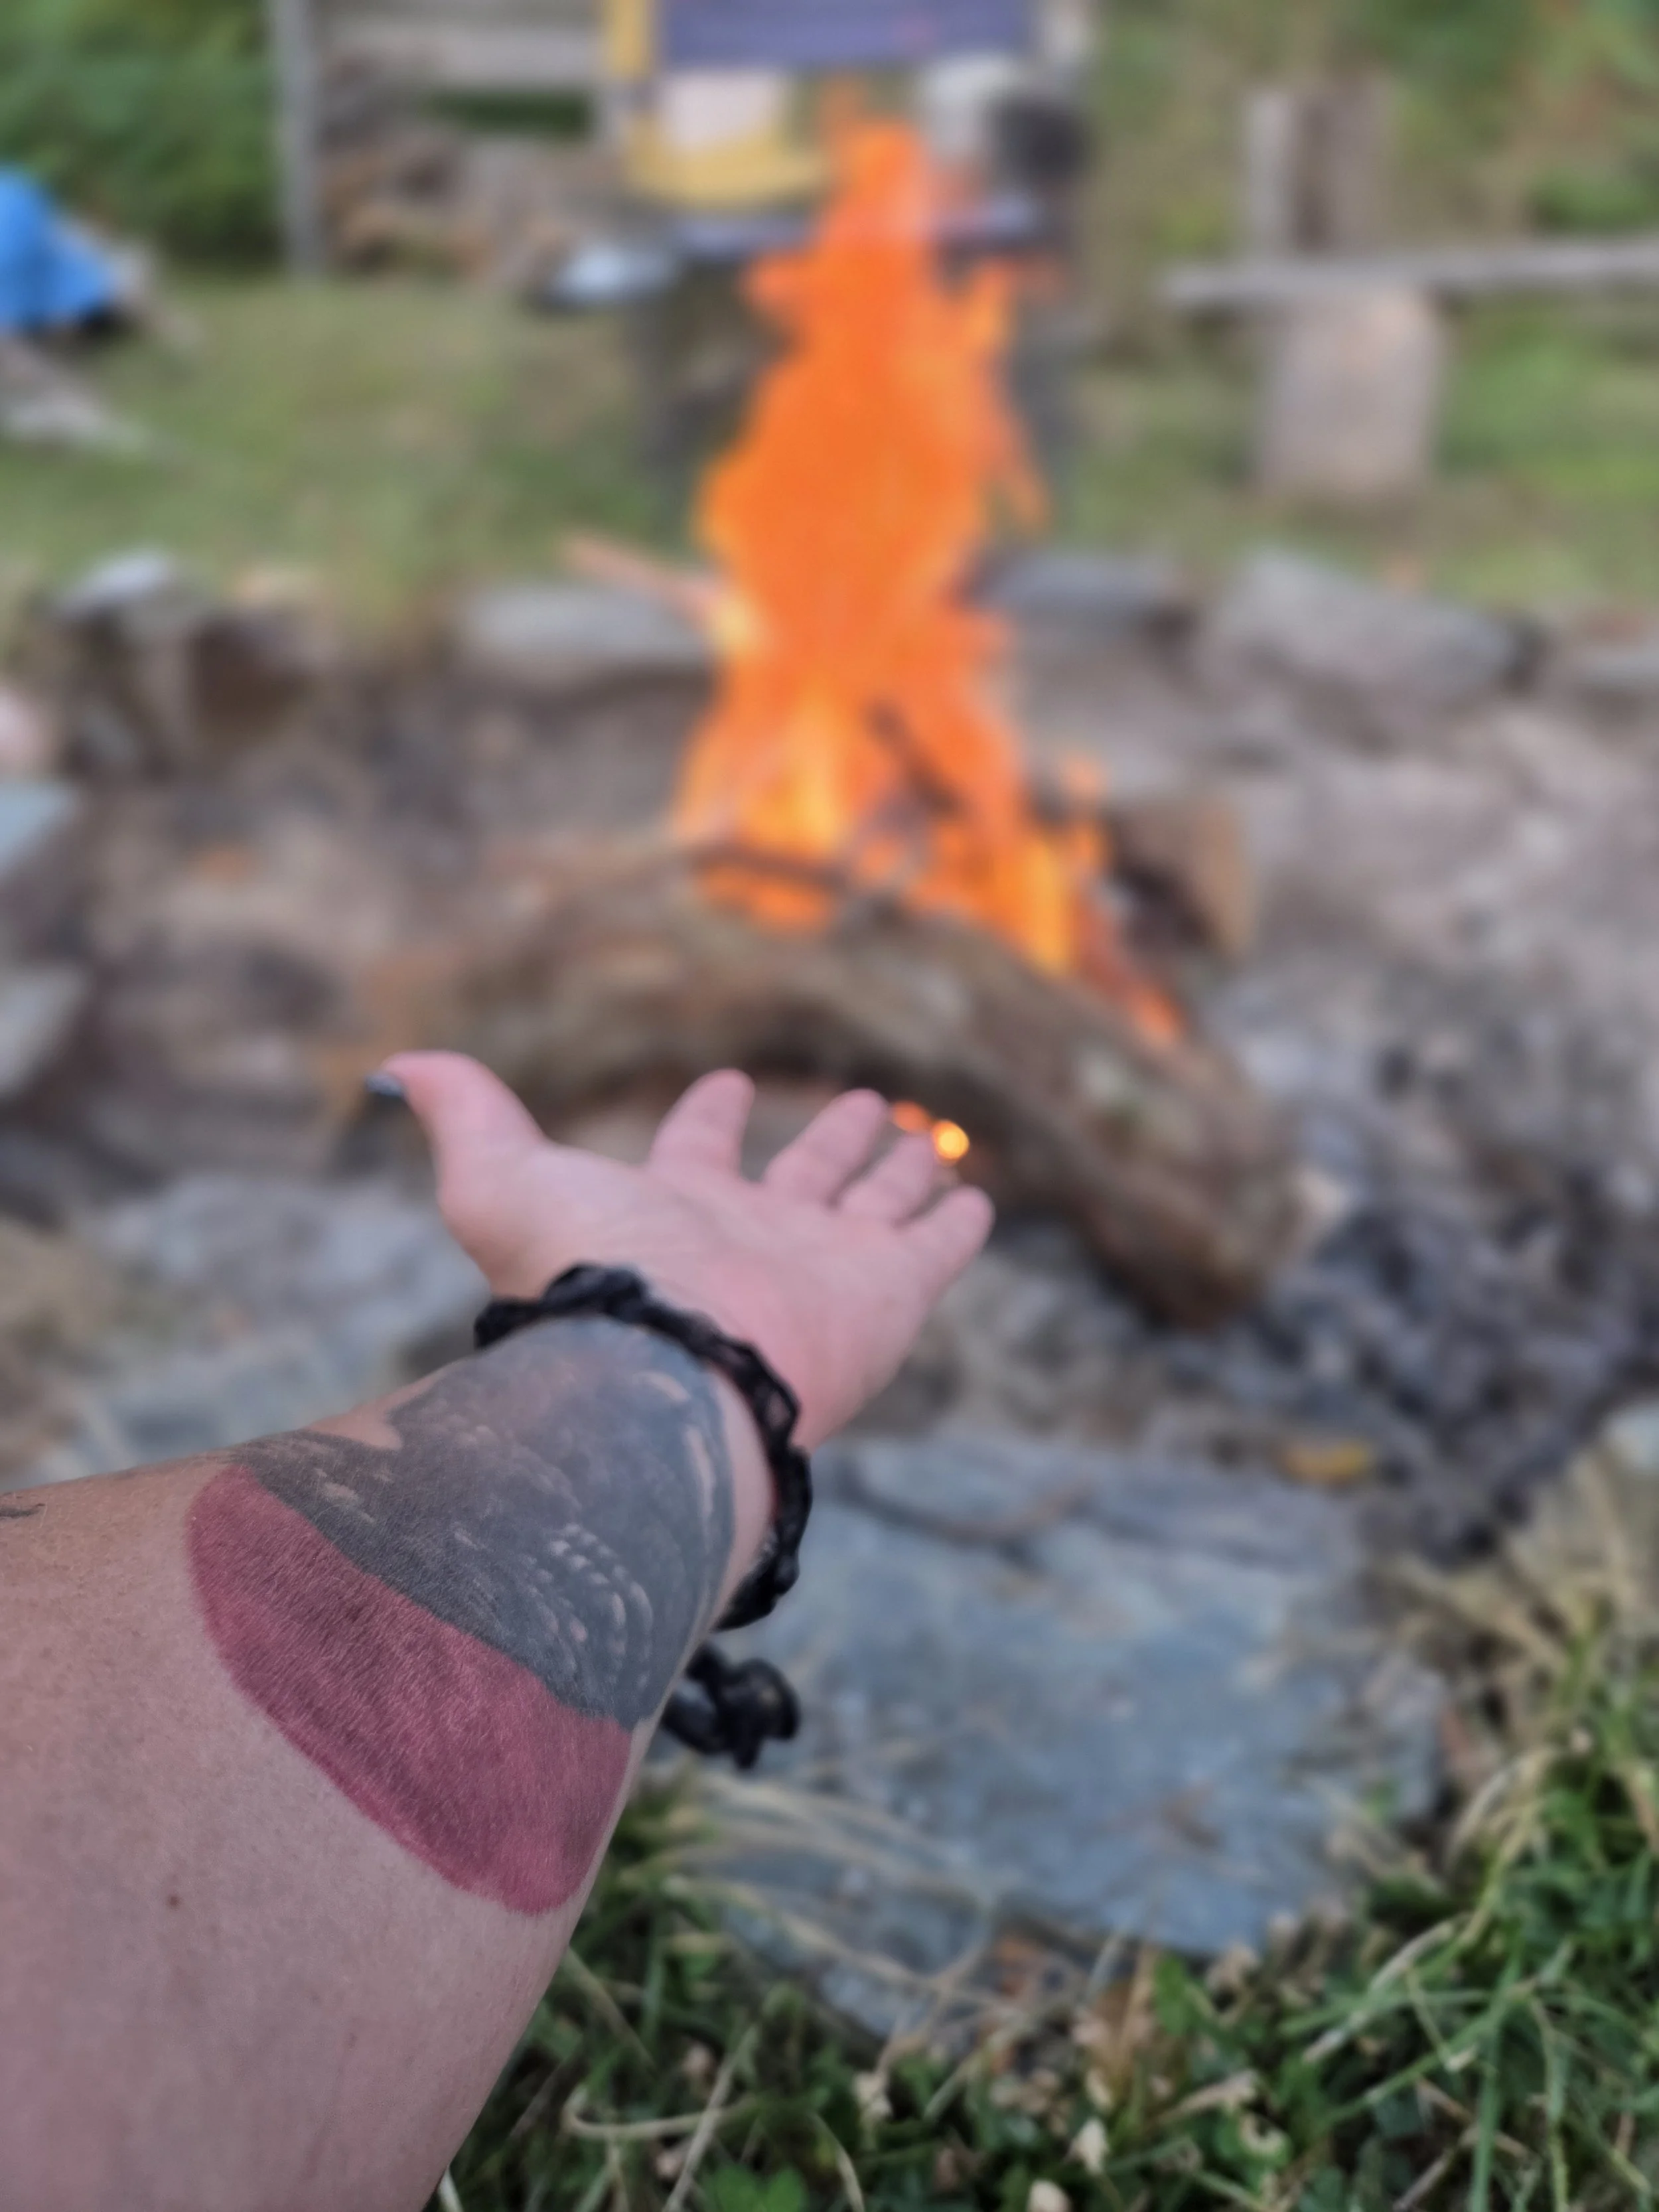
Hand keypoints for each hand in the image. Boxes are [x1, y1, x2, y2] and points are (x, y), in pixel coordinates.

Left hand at [380, 1054, 993, 1449]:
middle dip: (830, 1143)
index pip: (700, 1152)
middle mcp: (755, 1237)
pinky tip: (975, 1202)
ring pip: (875, 1208)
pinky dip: (957, 1226)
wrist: (671, 1376)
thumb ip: (463, 1115)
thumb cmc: (588, 1280)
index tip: (727, 1083)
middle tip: (863, 1104)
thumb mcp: (500, 1180)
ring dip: (901, 1173)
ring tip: (928, 1140)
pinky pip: (935, 1250)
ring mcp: (826, 1266)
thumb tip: (394, 1068)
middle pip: (803, 1179)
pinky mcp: (889, 1294)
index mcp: (676, 1209)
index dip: (713, 1117)